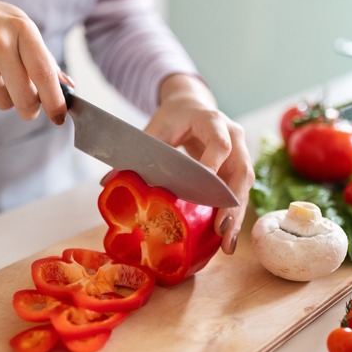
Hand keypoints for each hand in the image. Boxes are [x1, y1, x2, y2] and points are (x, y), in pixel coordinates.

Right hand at [0, 0, 72, 123]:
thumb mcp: (18, 25)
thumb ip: (43, 56)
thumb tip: (67, 86)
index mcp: (21, 28)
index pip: (44, 73)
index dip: (55, 101)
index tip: (59, 117)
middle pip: (25, 98)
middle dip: (31, 109)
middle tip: (30, 108)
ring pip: (4, 103)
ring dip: (6, 97)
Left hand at [144, 74, 254, 254]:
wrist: (192, 107)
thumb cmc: (174, 117)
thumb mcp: (156, 129)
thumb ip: (138, 153)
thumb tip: (107, 182)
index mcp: (213, 121)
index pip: (220, 143)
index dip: (213, 164)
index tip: (204, 184)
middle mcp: (234, 137)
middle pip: (241, 170)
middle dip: (231, 202)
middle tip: (221, 228)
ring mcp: (241, 154)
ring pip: (244, 187)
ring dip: (236, 216)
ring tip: (226, 244)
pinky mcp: (238, 170)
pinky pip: (239, 195)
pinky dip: (234, 217)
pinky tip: (226, 240)